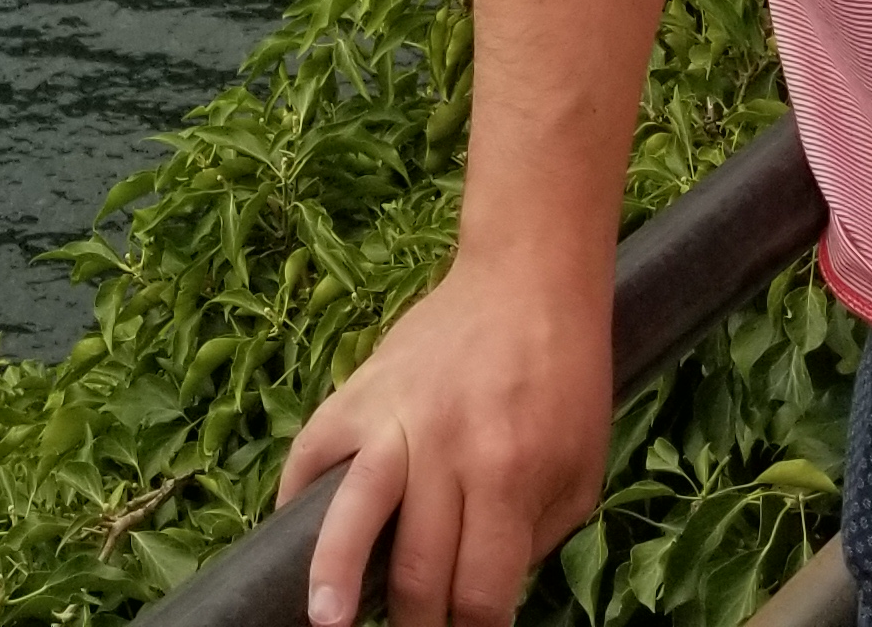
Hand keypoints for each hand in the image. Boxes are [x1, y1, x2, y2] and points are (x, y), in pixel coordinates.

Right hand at [278, 250, 614, 626]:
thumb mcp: (579, 475)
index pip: (479, 592)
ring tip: (324, 620)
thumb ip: (531, 544)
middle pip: (416, 569)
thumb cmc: (567, 382)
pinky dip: (298, 498)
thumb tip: (478, 598)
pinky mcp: (360, 387)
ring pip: (352, 508)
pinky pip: (313, 450)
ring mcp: (395, 415)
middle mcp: (446, 449)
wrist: (528, 279)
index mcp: (508, 474)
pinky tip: (292, 537)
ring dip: (335, 576)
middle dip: (413, 624)